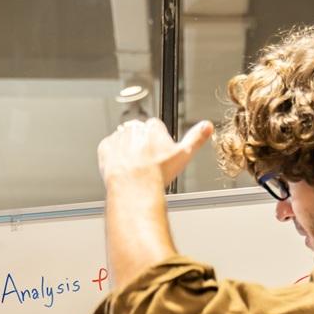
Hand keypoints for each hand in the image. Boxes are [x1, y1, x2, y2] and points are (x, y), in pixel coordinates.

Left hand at [97, 117, 214, 190]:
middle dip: (142, 146)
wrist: (134, 187)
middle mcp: (134, 128)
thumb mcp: (183, 155)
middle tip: (146, 164)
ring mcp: (118, 137)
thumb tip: (208, 126)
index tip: (158, 154)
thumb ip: (196, 138)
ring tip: (134, 169)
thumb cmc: (157, 173)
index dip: (157, 142)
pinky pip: (109, 150)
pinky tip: (122, 169)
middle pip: (139, 134)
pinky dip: (114, 158)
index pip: (155, 127)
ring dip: (127, 151)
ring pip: (123, 141)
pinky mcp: (105, 148)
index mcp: (152, 127)